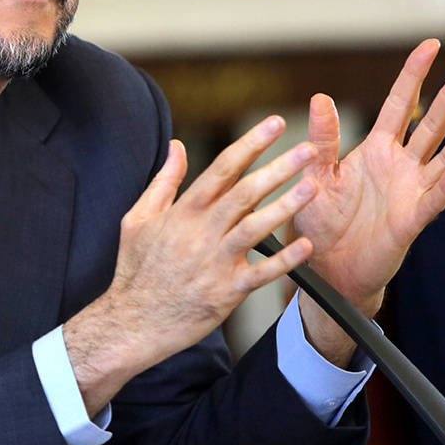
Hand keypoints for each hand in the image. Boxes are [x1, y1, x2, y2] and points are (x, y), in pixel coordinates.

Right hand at [64, 117, 318, 414]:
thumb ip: (163, 180)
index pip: (222, 168)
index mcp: (183, 211)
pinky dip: (284, 260)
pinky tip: (305, 245)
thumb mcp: (137, 217)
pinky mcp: (226, 292)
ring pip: (256, 228)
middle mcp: (201, 232)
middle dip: (279, 167)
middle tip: (309, 149)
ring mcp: (215, 262)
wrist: (131, 320)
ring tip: (313, 187)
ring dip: (286, 206)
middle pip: (245, 192)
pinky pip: (261, 274)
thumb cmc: (135, 268)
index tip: (275, 124)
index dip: (251, 144)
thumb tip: (176, 145)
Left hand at [294, 39, 444, 361]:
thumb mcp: (315, 174)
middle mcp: (399, 166)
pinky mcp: (411, 221)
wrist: (325, 266)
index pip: (398, 104)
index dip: (413, 76)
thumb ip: (322, 139)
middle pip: (430, 124)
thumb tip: (320, 98)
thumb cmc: (319, 220)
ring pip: (443, 156)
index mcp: (375, 149)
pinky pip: (433, 201)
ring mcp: (410, 191)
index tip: (428, 45)